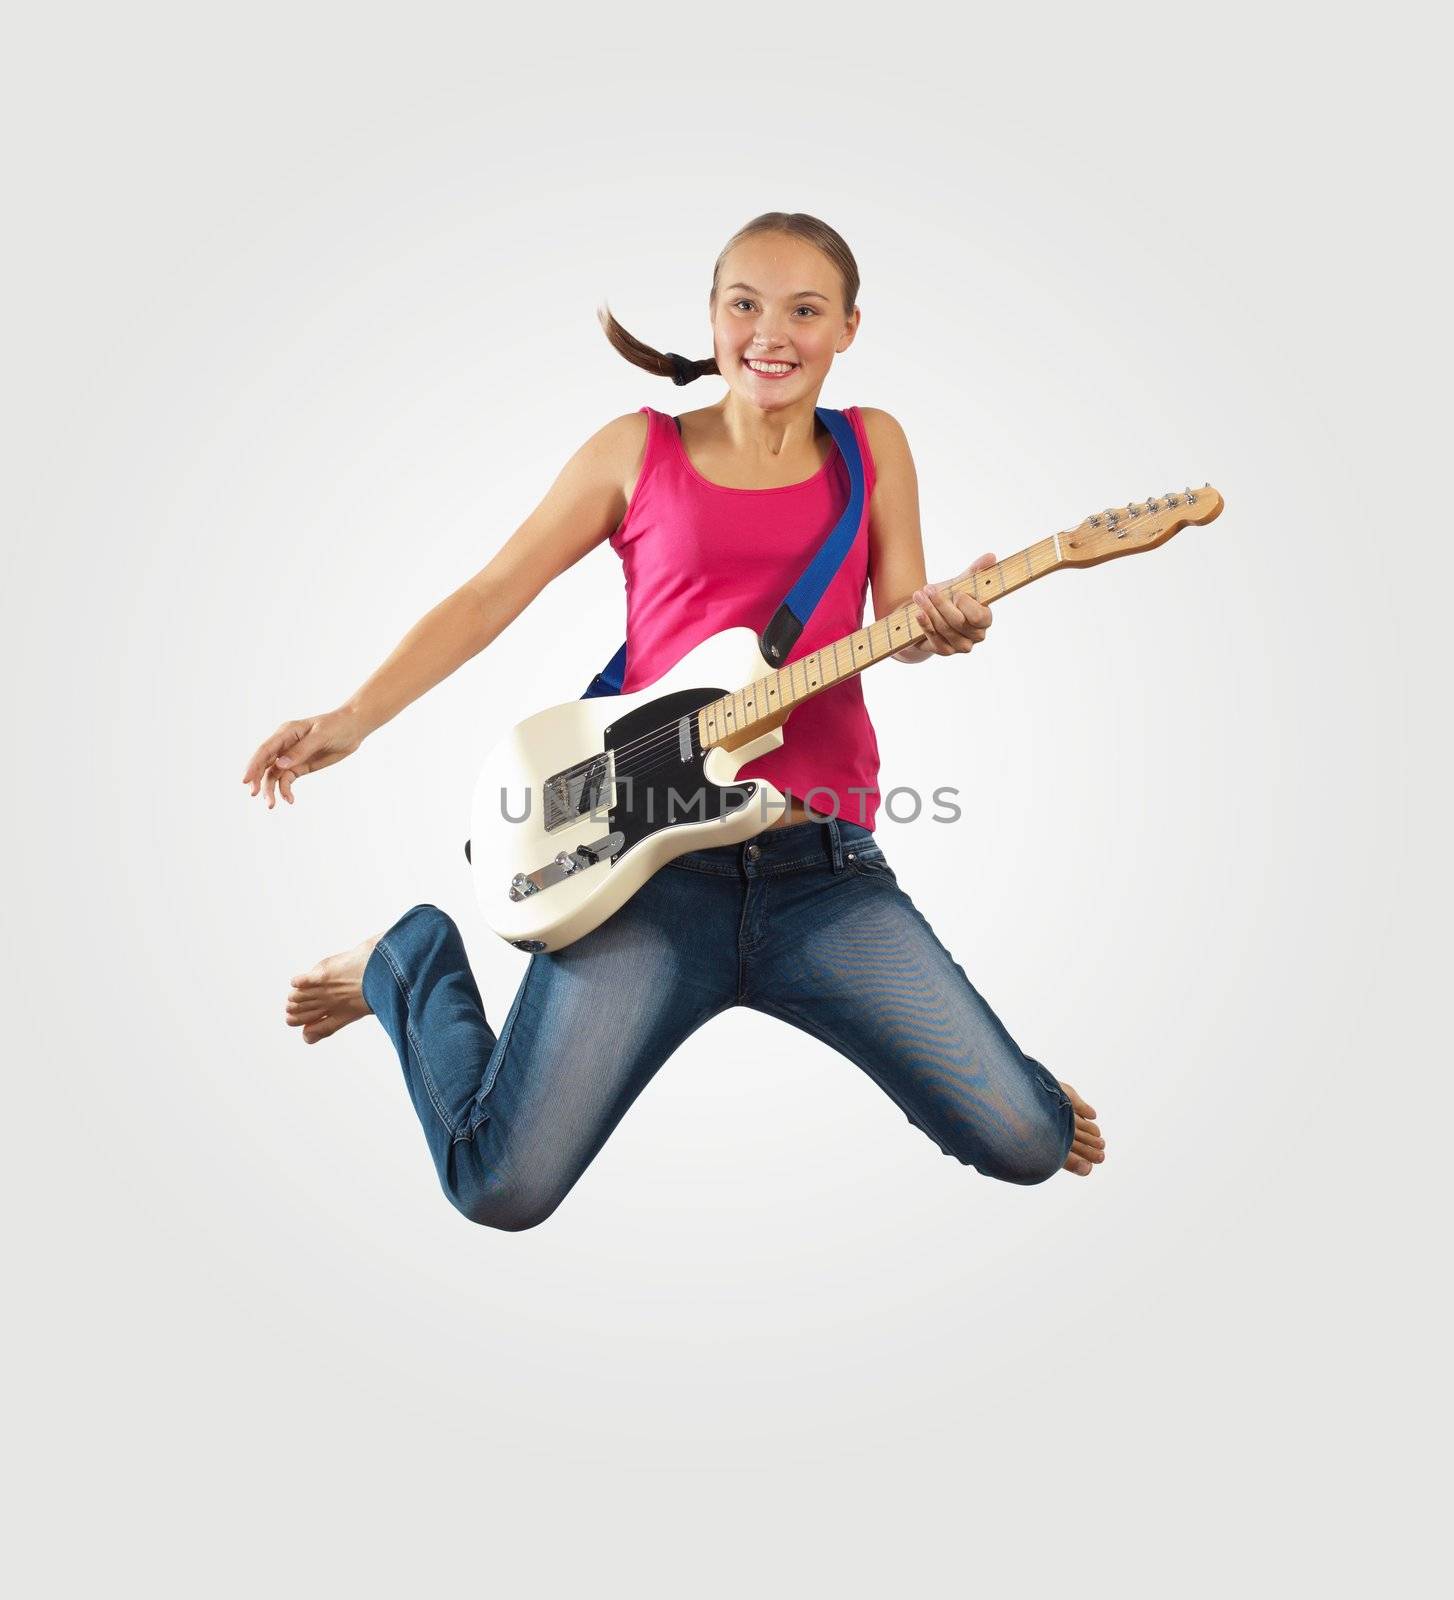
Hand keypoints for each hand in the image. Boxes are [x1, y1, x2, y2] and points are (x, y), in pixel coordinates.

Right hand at [241, 708, 364, 808]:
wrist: (353, 729)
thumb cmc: (336, 726)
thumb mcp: (320, 736)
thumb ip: (301, 750)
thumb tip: (280, 765)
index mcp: (286, 732)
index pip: (265, 750)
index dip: (253, 764)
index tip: (245, 780)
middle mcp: (284, 745)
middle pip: (265, 764)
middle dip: (258, 779)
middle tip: (255, 795)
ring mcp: (291, 757)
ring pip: (274, 775)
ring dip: (271, 789)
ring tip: (272, 805)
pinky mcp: (300, 766)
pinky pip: (287, 780)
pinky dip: (285, 790)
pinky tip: (289, 800)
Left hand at [907, 552, 996, 656]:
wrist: (930, 614)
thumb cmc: (950, 598)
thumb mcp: (962, 583)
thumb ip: (976, 571)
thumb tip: (991, 556)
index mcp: (985, 618)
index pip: (979, 616)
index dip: (966, 604)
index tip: (956, 592)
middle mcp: (977, 635)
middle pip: (959, 622)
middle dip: (941, 603)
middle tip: (928, 588)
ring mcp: (961, 646)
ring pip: (944, 629)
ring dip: (930, 611)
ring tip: (918, 595)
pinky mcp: (945, 651)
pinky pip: (934, 639)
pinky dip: (925, 625)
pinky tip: (918, 613)